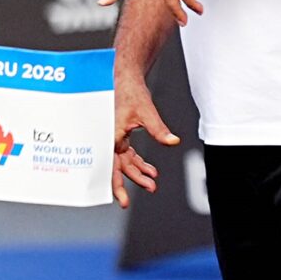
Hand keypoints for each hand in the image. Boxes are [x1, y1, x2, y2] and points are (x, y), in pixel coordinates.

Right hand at [111, 80, 178, 208]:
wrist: (123, 78)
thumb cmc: (128, 92)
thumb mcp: (146, 112)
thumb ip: (159, 129)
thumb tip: (172, 141)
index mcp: (108, 137)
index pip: (111, 168)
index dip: (116, 186)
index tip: (123, 201)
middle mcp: (108, 140)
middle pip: (119, 167)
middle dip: (135, 179)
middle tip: (151, 187)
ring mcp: (113, 138)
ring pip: (125, 162)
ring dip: (139, 171)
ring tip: (153, 180)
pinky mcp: (119, 136)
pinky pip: (127, 154)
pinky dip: (138, 162)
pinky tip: (150, 168)